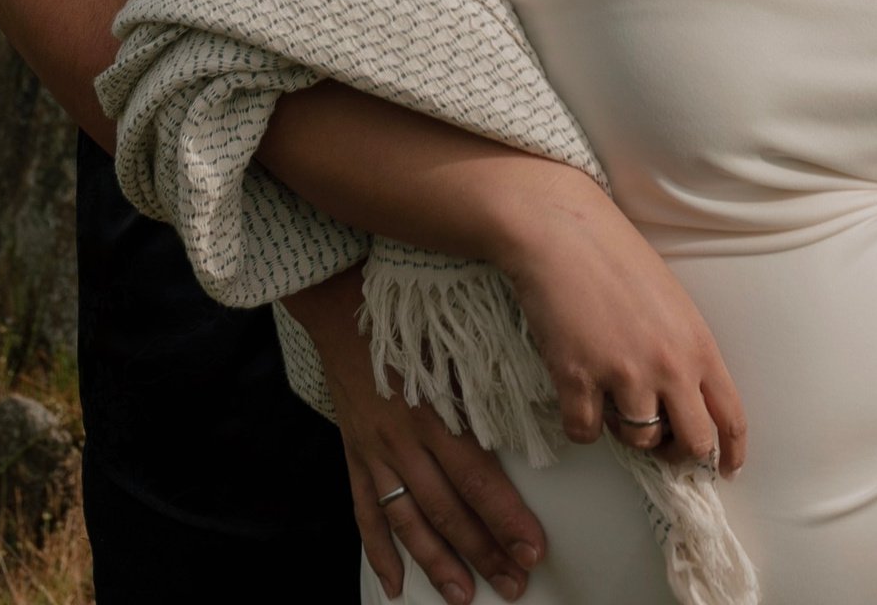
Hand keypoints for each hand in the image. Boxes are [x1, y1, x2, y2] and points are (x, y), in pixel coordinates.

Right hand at [286, 263, 546, 604]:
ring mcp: (374, 451)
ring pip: (409, 520)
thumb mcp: (456, 342)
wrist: (342, 302)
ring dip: (438, 562)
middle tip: (513, 584)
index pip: (478, 480)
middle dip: (484, 552)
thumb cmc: (412, 315)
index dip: (506, 520)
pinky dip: (378, 550)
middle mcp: (403, 440)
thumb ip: (487, 382)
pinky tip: (395, 583)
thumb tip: (534, 412)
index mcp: (436, 411)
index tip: (533, 550)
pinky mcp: (353, 453)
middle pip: (448, 510)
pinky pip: (364, 511)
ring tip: (463, 596)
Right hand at [491, 160, 747, 475]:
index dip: (732, 452)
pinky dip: (580, 421)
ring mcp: (624, 374)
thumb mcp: (671, 301)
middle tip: (661, 444)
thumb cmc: (616, 256)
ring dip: (625, 429)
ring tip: (611, 393)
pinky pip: (585, 433)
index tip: (726, 470)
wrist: (562, 231)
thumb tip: (682, 401)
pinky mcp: (579, 378)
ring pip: (639, 441)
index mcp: (697, 341)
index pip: (731, 415)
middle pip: (693, 443)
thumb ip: (683, 350)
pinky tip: (577, 390)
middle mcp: (669, 364)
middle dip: (678, 453)